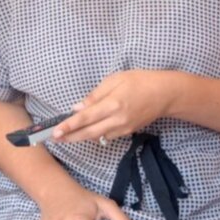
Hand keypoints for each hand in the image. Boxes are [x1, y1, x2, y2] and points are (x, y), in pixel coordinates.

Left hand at [52, 70, 181, 143]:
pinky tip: (86, 132)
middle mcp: (117, 119)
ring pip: (98, 137)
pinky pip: (108, 136)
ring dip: (81, 138)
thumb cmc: (139, 81)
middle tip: (54, 139)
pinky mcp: (129, 131)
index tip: (56, 131)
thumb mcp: (114, 80)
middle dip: (70, 137)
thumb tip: (78, 107)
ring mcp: (124, 128)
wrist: (165, 94)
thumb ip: (95, 95)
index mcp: (112, 104)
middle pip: (89, 133)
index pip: (86, 117)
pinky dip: (95, 135)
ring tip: (66, 136)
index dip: (69, 125)